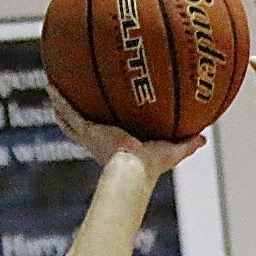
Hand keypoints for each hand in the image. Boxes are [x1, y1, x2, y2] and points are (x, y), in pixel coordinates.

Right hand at [47, 84, 204, 175]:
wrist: (134, 171)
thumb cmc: (151, 167)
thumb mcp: (172, 150)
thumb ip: (187, 143)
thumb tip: (204, 137)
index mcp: (117, 144)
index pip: (108, 133)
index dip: (103, 125)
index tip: (101, 116)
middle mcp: (100, 140)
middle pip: (83, 125)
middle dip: (76, 113)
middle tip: (69, 99)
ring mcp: (90, 135)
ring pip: (70, 118)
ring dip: (61, 105)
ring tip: (52, 88)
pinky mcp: (86, 129)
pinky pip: (68, 111)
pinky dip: (59, 99)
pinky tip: (51, 84)